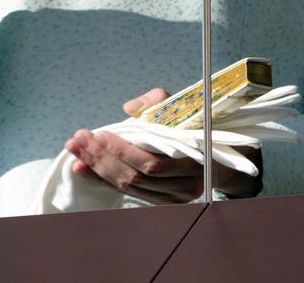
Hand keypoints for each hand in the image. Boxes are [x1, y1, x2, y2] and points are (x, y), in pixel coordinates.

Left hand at [64, 87, 262, 203]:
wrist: (227, 157)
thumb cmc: (200, 124)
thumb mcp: (182, 105)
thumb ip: (156, 101)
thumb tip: (128, 109)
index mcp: (192, 159)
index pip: (150, 161)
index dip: (121, 149)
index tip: (97, 133)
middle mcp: (184, 185)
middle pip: (134, 177)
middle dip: (101, 158)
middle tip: (76, 141)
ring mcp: (174, 197)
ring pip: (130, 187)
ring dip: (98, 169)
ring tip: (76, 152)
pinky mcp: (164, 202)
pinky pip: (131, 193)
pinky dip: (107, 180)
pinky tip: (88, 168)